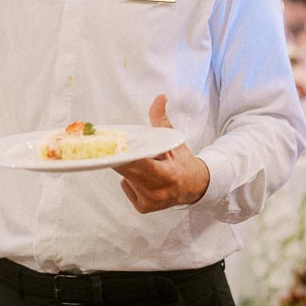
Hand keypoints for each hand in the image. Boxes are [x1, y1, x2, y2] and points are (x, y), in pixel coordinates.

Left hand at [113, 94, 209, 212]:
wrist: (195, 187)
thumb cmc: (183, 162)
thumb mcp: (175, 140)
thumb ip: (162, 119)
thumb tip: (160, 97)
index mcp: (166, 174)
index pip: (138, 164)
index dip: (122, 154)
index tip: (110, 145)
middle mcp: (157, 191)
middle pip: (126, 170)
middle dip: (119, 156)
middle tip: (112, 145)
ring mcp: (149, 201)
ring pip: (125, 177)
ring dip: (128, 168)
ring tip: (143, 164)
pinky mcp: (143, 207)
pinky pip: (126, 187)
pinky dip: (131, 180)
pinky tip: (143, 178)